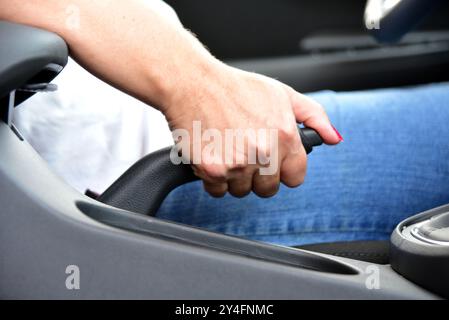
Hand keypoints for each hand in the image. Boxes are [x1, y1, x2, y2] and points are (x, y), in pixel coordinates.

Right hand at [164, 62, 342, 197]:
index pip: (295, 177)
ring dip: (234, 177)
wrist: (191, 82)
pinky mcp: (212, 170)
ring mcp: (237, 163)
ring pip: (241, 191)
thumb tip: (334, 139)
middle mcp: (264, 153)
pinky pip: (217, 191)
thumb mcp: (281, 94)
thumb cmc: (235, 87)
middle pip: (268, 189)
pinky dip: (214, 179)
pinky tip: (213, 155)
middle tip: (245, 152)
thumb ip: (313, 116)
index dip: (283, 170)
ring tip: (227, 150)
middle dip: (258, 175)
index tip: (273, 162)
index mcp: (284, 136)